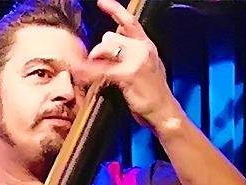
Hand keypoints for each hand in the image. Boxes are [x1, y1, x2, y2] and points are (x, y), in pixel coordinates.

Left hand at [74, 0, 183, 129]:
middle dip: (97, 51)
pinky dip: (88, 74)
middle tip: (93, 66)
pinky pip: (101, 70)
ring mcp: (136, 60)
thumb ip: (130, 54)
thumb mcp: (145, 67)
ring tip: (90, 74)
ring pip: (104, 48)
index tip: (102, 2)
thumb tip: (109, 43)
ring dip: (93, 61)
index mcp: (146, 45)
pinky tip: (82, 77)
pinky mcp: (128, 74)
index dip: (115, 9)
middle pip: (109, 37)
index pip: (129, 22)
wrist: (164, 112)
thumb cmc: (151, 93)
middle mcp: (143, 48)